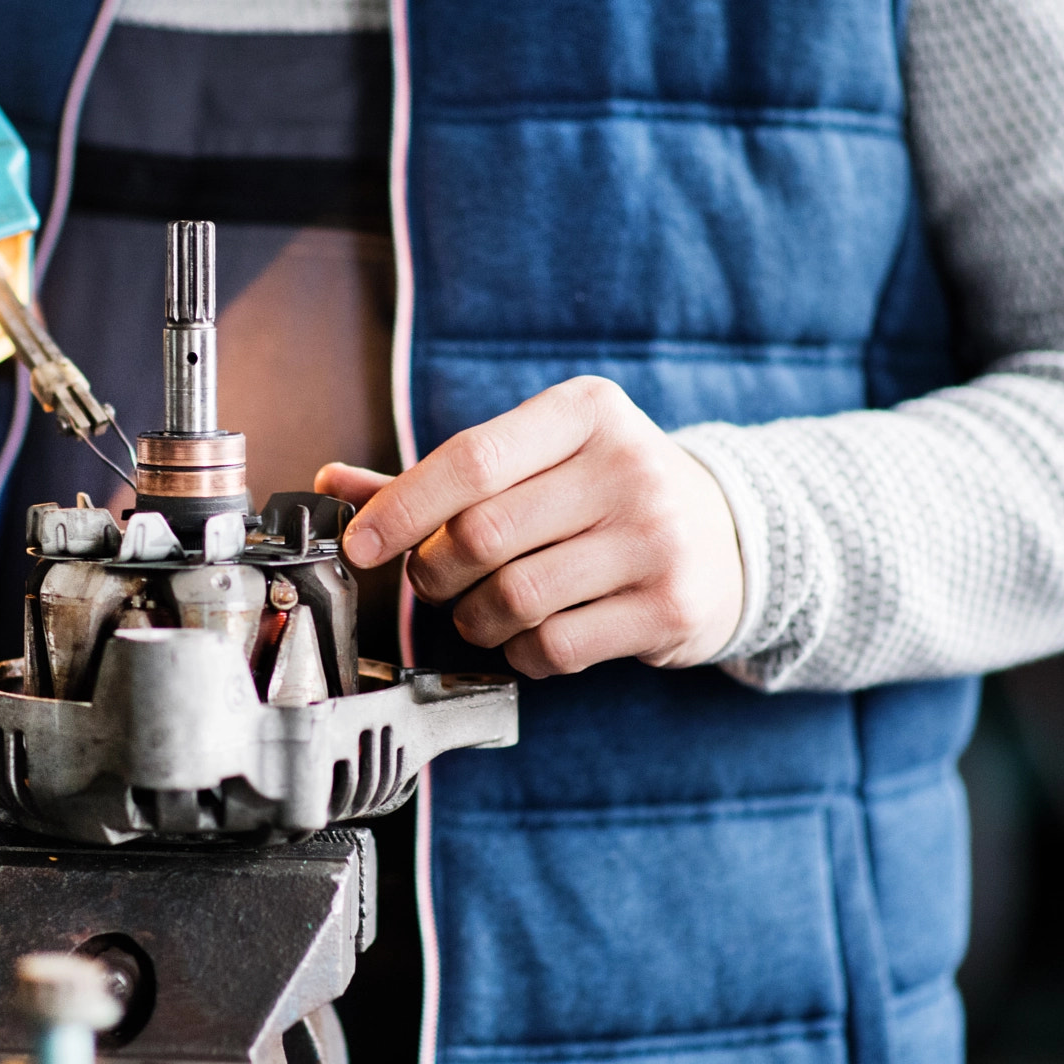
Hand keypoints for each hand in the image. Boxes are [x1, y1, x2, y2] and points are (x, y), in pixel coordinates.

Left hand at [315, 376, 742, 678]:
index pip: (470, 459)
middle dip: (434, 572)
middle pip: (480, 535)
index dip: (401, 508)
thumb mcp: (537, 460)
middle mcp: (628, 466)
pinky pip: (556, 646)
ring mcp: (657, 538)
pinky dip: (522, 652)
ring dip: (475, 618)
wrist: (729, 537)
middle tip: (434, 581)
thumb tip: (334, 483)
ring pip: (513, 597)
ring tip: (485, 609)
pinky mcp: (671, 606)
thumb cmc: (602, 495)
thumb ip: (438, 476)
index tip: (360, 544)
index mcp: (585, 411)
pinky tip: (532, 635)